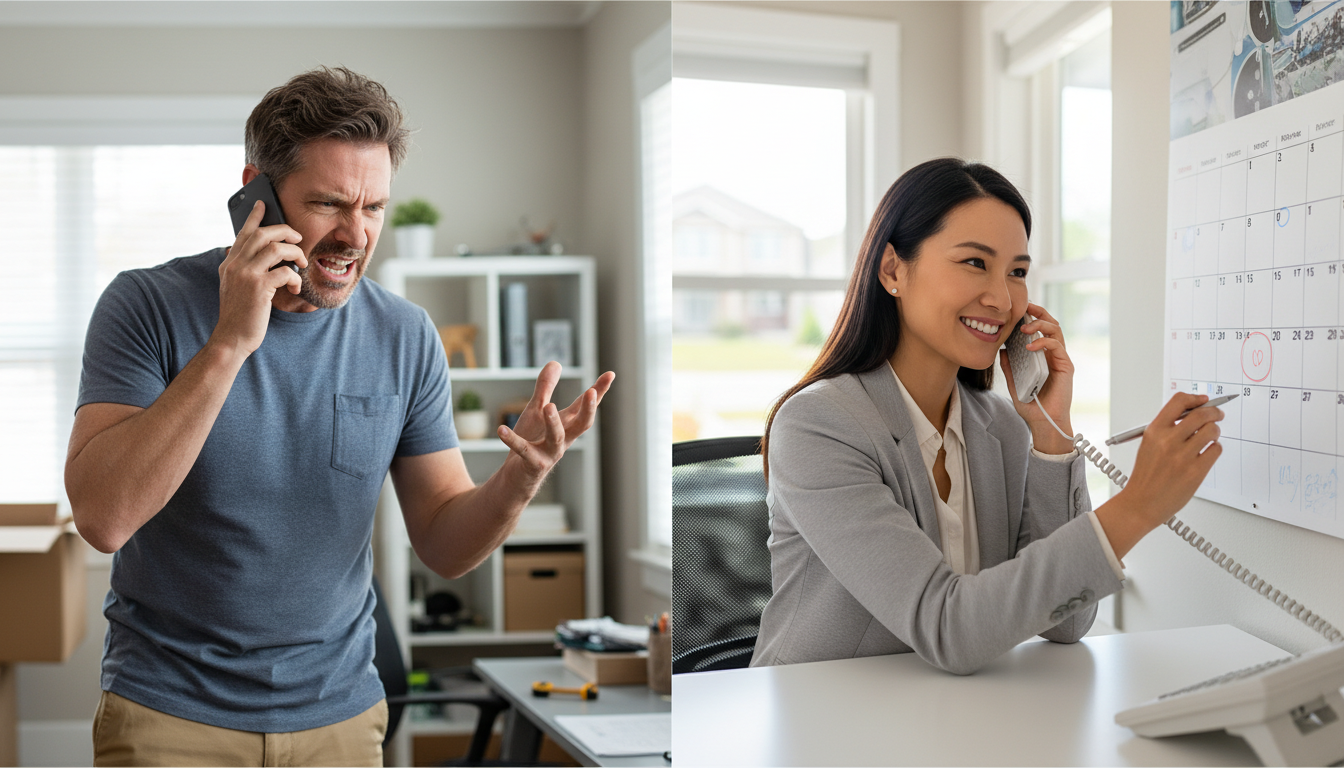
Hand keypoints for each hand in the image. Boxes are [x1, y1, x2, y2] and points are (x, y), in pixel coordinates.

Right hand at [213, 200, 306, 355]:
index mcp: (229, 263)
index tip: (263, 204)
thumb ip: (243, 268)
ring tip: (300, 264)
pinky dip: (295, 278)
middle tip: (298, 238)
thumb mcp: (235, 286)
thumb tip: (257, 253)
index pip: (243, 233)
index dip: (254, 217)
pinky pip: (285, 272)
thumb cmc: (240, 314)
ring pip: (275, 248)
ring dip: (294, 253)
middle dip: (284, 231)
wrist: (232, 338)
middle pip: (262, 234)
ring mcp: (246, 275)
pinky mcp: (259, 288)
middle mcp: (235, 265)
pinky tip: (295, 288)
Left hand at [496, 362, 614, 480]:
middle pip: (582, 425)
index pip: (585, 406)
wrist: (517, 477)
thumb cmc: (532, 441)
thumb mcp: (536, 410)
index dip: (599, 391)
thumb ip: (546, 388)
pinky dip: (512, 440)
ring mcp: (550, 453)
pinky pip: (523, 450)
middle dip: (588, 409)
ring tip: (547, 407)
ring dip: (553, 422)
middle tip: (591, 392)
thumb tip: (556, 362)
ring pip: (557, 438)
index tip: (611, 373)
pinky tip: (501, 429)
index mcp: (566, 425)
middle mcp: (563, 440)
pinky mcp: (532, 464)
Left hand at [999, 301, 1074, 451]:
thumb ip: (1009, 367)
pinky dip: (1043, 342)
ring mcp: (1061, 359)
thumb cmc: (1031, 404)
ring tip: (1025, 328)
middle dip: (1039, 312)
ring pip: (1056, 330)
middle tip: (1026, 307)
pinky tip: (1029, 346)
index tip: (1019, 309)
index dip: (1032, 316)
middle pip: (1051, 324)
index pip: (1040, 329)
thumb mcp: (1014, 383)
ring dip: (1040, 324)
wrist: (1043, 422)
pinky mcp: (1066, 366)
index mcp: (1042, 355)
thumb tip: (1000, 350)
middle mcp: (1053, 354)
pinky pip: (1057, 346)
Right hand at [1121, 392, 1222, 526]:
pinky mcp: (1195, 471)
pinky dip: (1215, 448)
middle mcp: (1168, 441)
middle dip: (1214, 412)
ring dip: (1215, 431)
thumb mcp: (1148, 445)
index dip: (1195, 398)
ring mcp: (1182, 456)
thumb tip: (1192, 414)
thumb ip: (1167, 429)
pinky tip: (1207, 453)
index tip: (1203, 400)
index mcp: (1154, 431)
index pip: (1178, 402)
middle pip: (1201, 414)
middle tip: (1217, 415)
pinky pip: (1216, 450)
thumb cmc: (1145, 476)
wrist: (1141, 503)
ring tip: (1210, 437)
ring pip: (1212, 430)